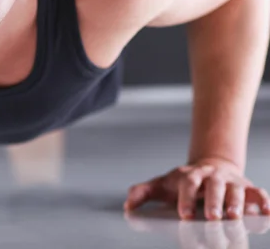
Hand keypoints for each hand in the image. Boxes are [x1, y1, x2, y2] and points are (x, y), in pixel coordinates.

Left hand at [124, 158, 269, 219]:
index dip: (185, 199)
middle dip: (213, 201)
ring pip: (236, 190)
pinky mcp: (248, 189)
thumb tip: (128, 206)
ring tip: (235, 217)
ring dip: (237, 202)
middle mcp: (212, 177)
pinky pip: (259, 194)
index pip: (187, 184)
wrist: (210, 166)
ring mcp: (231, 182)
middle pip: (213, 186)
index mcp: (191, 175)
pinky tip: (267, 213)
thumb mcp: (163, 184)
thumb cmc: (184, 182)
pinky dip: (264, 202)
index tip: (184, 215)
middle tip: (212, 217)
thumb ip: (144, 193)